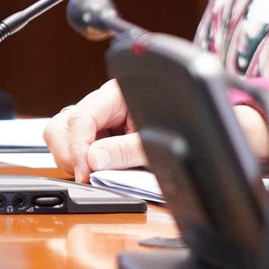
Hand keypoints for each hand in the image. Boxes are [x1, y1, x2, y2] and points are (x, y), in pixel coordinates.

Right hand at [42, 81, 268, 182]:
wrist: (206, 129)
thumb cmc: (185, 124)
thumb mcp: (156, 141)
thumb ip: (126, 150)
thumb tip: (95, 160)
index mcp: (116, 93)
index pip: (82, 118)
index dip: (78, 148)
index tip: (85, 171)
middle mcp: (104, 104)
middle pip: (63, 122)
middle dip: (67, 150)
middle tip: (84, 174)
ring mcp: (101, 120)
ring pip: (62, 131)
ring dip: (69, 154)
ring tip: (88, 173)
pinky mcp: (102, 135)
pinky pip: (75, 143)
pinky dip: (76, 157)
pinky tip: (92, 170)